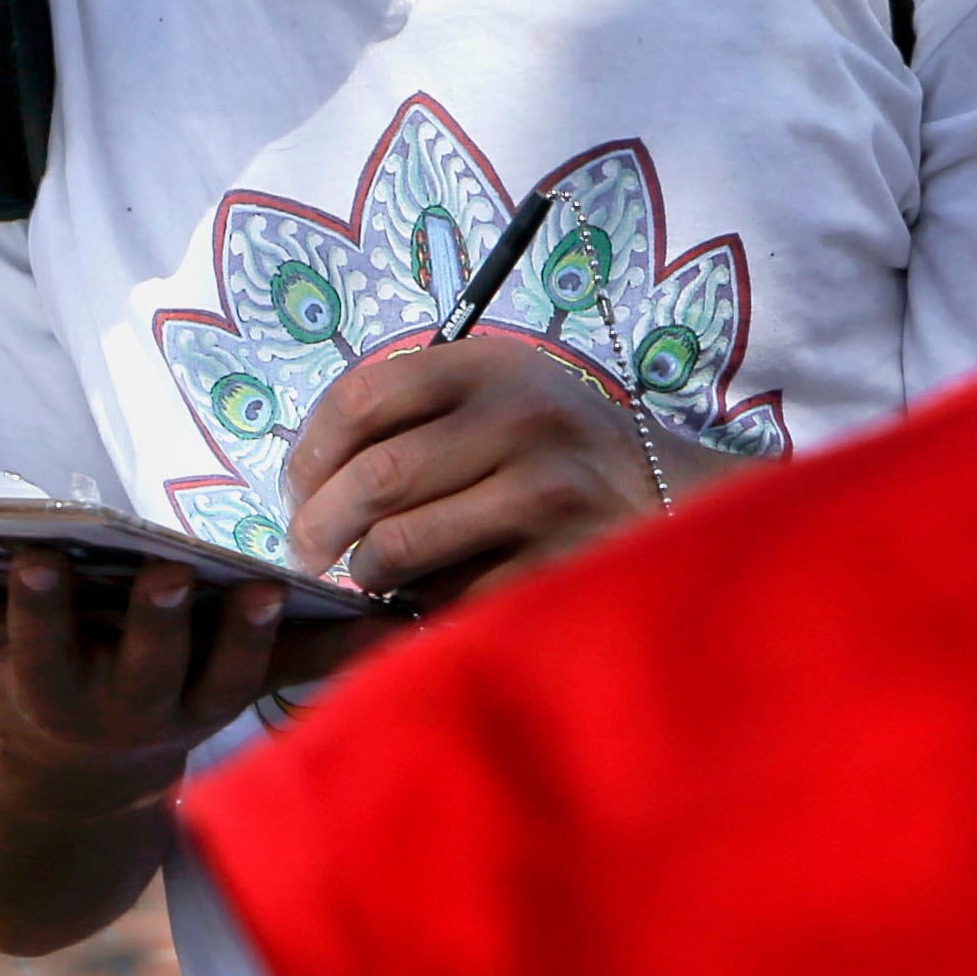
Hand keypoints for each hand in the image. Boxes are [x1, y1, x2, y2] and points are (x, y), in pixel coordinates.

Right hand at [0, 554, 381, 817]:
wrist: (81, 773)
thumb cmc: (10, 679)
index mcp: (46, 699)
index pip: (35, 654)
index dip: (33, 614)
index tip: (32, 563)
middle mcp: (126, 713)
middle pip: (143, 670)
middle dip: (153, 624)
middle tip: (166, 573)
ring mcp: (193, 711)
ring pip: (225, 683)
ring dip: (246, 641)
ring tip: (264, 592)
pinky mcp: (247, 697)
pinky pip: (300, 678)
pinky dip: (343, 654)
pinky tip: (391, 619)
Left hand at [282, 332, 751, 599]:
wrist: (679, 496)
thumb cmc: (562, 452)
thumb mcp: (504, 395)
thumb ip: (419, 415)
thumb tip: (306, 483)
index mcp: (493, 365)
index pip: (362, 396)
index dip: (308, 451)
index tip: (297, 489)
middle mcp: (521, 418)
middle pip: (372, 477)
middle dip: (318, 526)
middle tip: (309, 552)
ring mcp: (547, 492)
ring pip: (399, 546)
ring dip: (365, 573)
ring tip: (369, 577)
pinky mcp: (562, 561)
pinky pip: (451, 598)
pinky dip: (419, 610)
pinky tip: (421, 604)